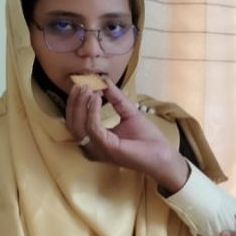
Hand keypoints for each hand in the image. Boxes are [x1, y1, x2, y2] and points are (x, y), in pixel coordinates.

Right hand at [64, 79, 186, 188]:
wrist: (162, 154)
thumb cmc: (147, 138)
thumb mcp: (128, 112)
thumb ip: (116, 98)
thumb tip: (104, 81)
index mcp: (95, 140)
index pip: (76, 122)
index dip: (76, 103)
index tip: (82, 85)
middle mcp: (93, 146)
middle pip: (73, 123)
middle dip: (74, 102)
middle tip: (81, 84)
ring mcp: (98, 148)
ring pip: (78, 126)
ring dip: (81, 104)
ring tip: (89, 88)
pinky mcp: (107, 147)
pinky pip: (93, 127)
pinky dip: (93, 110)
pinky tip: (97, 97)